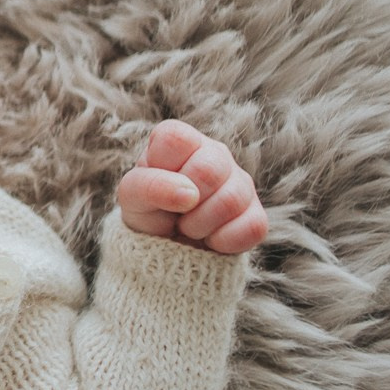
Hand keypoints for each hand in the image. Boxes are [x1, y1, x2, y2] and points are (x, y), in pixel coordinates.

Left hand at [116, 120, 266, 254]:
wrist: (165, 250)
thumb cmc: (148, 211)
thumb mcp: (131, 197)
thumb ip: (148, 186)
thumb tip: (189, 194)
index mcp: (181, 140)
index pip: (176, 139)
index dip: (162, 170)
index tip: (159, 186)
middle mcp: (216, 154)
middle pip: (209, 170)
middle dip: (184, 202)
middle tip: (176, 212)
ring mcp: (242, 183)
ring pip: (231, 200)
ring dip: (200, 225)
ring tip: (190, 226)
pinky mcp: (258, 214)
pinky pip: (252, 227)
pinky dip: (222, 242)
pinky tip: (211, 238)